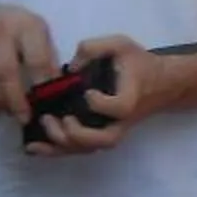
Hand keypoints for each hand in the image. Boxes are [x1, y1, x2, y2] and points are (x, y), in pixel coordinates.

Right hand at [0, 5, 58, 121]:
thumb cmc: (19, 31)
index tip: (45, 104)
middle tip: (23, 117)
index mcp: (28, 25)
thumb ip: (48, 60)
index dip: (41, 85)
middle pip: (5, 70)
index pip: (36, 59)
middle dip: (15, 99)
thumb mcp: (39, 37)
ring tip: (6, 112)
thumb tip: (59, 90)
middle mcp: (0, 27)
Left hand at [27, 37, 182, 158]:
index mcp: (131, 97)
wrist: (162, 83)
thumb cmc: (139, 63)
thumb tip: (69, 67)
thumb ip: (93, 48)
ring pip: (89, 149)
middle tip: (56, 117)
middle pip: (103, 139)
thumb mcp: (120, 45)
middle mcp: (122, 120)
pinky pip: (81, 149)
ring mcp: (112, 130)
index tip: (87, 91)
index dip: (100, 104)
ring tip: (42, 127)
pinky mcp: (102, 133)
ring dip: (62, 145)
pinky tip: (34, 147)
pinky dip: (57, 151)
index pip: (119, 108)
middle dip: (75, 133)